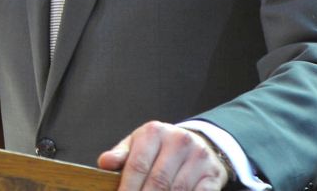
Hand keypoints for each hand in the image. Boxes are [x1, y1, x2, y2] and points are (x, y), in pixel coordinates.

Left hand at [98, 121, 229, 190]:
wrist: (198, 144)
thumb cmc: (160, 148)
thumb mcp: (139, 144)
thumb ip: (121, 155)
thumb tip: (104, 163)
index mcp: (154, 132)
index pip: (138, 165)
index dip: (127, 188)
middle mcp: (178, 141)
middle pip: (157, 182)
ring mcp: (198, 157)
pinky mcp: (212, 175)